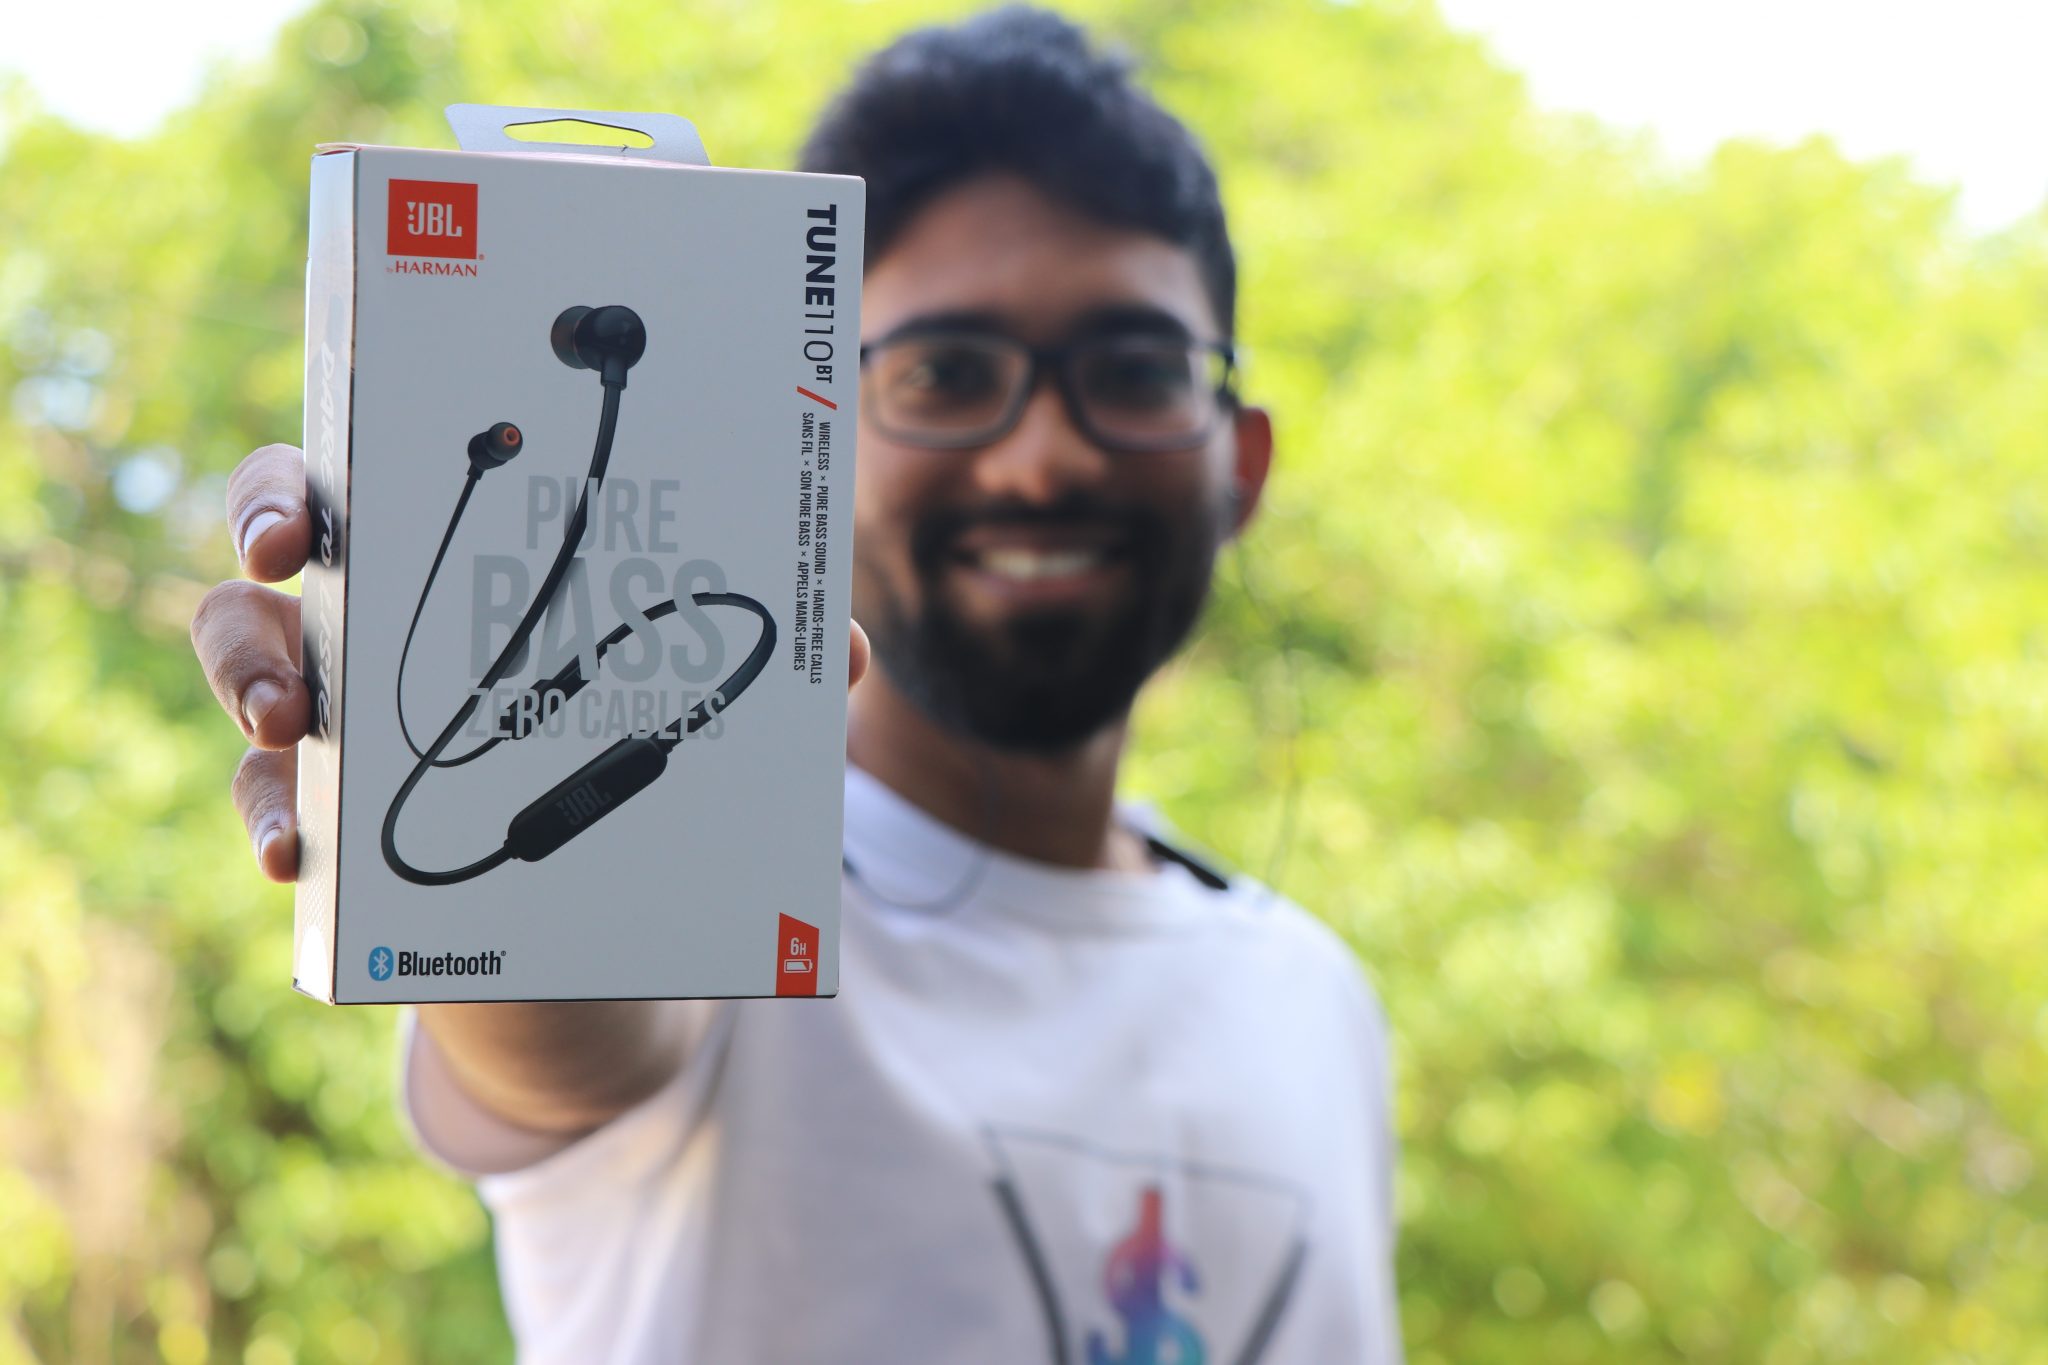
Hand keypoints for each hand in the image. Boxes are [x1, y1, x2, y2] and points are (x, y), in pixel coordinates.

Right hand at [191, 445, 870, 883]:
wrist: (590, 944)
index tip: (346, 479)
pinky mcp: (327, 822)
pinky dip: (273, 826)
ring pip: (249, 661)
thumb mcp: (705, 718)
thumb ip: (771, 675)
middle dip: (266, 524)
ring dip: (251, 676)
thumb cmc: (637, 781)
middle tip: (286, 556)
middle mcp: (379, 619)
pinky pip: (268, 809)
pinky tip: (297, 857)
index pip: (382, 473)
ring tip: (287, 720)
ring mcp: (336, 719)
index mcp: (469, 562)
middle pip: (282, 537)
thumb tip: (847, 655)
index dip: (346, 459)